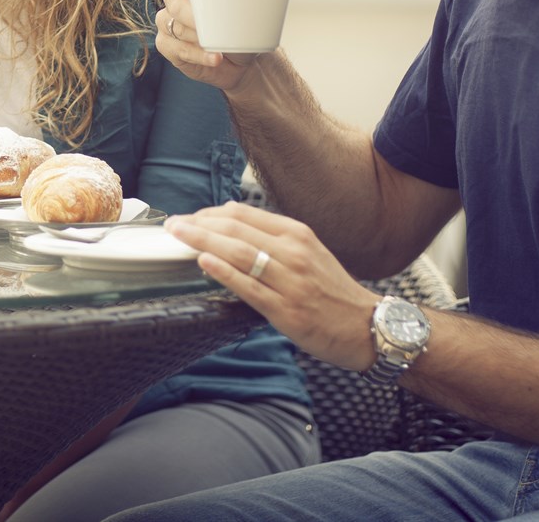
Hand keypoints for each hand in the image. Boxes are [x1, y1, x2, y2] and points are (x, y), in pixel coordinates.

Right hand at [156, 0, 257, 90]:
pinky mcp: (168, 47)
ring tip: (220, 45)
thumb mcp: (250, 11)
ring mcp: (168, 24)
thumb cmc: (245, 30)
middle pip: (174, 0)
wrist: (245, 61)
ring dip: (197, 36)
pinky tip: (215, 58)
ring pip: (174, 26)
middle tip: (214, 24)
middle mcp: (176, 1)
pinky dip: (198, 55)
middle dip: (192, 13)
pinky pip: (175, 49)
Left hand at [164, 201, 380, 371]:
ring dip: (203, 241)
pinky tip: (204, 262)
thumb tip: (228, 212)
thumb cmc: (331, 290)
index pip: (243, 214)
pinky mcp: (286, 310)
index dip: (209, 213)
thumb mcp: (307, 250)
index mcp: (296, 234)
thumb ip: (271, 234)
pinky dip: (224, 272)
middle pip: (236, 229)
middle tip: (172, 225)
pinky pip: (249, 287)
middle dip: (198, 224)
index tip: (188, 218)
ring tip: (178, 236)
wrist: (366, 327)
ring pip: (239, 253)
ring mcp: (290, 281)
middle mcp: (293, 253)